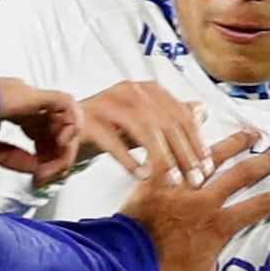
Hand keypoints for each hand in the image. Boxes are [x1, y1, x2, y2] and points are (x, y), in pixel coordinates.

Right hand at [0, 78, 82, 184]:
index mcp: (9, 107)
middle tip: (56, 170)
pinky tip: (62, 143)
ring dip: (65, 138)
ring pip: (62, 113)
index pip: (37, 127)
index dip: (43, 149)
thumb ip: (12, 157)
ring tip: (60, 159)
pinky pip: (64, 104)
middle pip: (52, 122)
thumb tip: (35, 169)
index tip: (40, 170)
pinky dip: (68, 123)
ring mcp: (27, 94)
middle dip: (58, 147)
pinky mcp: (31, 95)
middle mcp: (21, 98)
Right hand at [75, 80, 210, 182]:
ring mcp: (106, 104)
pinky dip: (129, 159)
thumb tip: (202, 111)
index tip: (206, 166)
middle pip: (166, 122)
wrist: (63, 129)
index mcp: (145, 89)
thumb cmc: (107, 128)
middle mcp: (128, 91)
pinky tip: (142, 175)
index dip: (196, 141)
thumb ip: (171, 118)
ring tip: (172, 181)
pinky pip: (112, 141)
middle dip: (184, 153)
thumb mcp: (144, 123)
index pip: (180, 114)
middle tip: (194, 179)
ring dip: (162, 158)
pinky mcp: (86, 121)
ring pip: (143, 129)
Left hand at [118, 130, 269, 270]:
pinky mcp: (156, 178)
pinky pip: (173, 149)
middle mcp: (205, 199)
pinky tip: (195, 113)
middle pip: (243, 173)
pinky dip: (184, 131)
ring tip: (252, 132)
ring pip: (212, 155)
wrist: (119, 263)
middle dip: (266, 161)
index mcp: (220, 225)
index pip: (261, 206)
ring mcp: (180, 185)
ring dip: (234, 142)